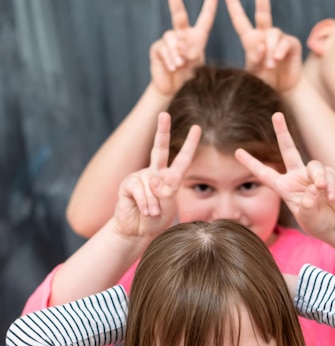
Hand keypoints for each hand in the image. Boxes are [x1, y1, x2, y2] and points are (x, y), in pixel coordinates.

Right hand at [113, 113, 200, 239]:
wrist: (137, 231)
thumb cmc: (155, 219)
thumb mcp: (169, 207)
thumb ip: (167, 193)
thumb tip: (154, 179)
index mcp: (169, 177)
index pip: (182, 159)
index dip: (190, 144)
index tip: (197, 127)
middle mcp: (155, 172)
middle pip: (159, 148)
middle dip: (162, 130)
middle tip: (164, 114)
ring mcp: (140, 176)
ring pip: (152, 185)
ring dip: (154, 204)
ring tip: (151, 213)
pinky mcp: (128, 184)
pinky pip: (140, 190)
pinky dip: (145, 204)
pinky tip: (143, 211)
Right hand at [149, 0, 218, 96]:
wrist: (174, 92)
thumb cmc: (190, 80)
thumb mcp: (198, 68)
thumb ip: (195, 56)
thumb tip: (182, 49)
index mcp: (197, 38)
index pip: (205, 18)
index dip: (210, 3)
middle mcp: (181, 35)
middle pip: (178, 12)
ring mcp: (168, 41)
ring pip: (171, 37)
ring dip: (176, 51)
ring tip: (180, 65)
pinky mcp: (158, 49)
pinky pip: (163, 48)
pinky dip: (170, 58)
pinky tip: (173, 67)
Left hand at [225, 0, 301, 91]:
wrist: (282, 92)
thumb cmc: (265, 83)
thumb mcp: (253, 72)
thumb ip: (253, 59)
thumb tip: (261, 45)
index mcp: (251, 40)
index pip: (240, 20)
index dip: (234, 5)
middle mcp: (265, 36)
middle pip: (263, 11)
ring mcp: (279, 39)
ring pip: (273, 33)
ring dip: (270, 48)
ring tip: (269, 64)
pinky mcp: (291, 44)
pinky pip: (284, 42)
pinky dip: (279, 50)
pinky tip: (276, 59)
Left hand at [235, 112, 334, 237]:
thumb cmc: (318, 222)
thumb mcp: (308, 218)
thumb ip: (308, 205)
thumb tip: (314, 187)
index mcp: (285, 188)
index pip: (265, 174)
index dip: (252, 163)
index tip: (237, 152)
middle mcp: (297, 177)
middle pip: (288, 150)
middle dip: (283, 131)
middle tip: (277, 114)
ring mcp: (313, 174)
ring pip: (313, 165)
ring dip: (318, 178)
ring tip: (321, 191)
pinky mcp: (330, 174)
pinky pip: (328, 173)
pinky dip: (329, 185)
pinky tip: (331, 197)